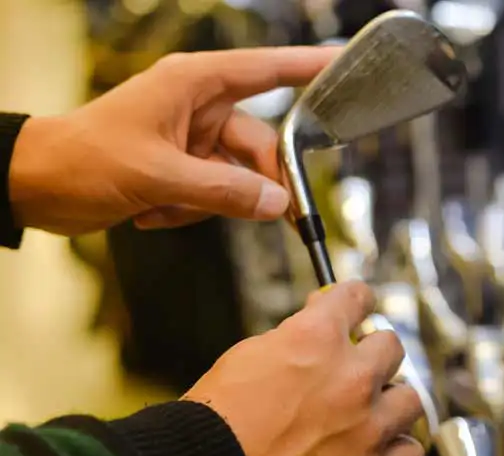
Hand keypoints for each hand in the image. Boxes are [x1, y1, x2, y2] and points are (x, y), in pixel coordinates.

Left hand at [8, 46, 338, 235]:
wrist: (32, 186)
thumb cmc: (81, 159)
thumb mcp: (157, 176)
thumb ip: (223, 190)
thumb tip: (278, 205)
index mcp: (192, 85)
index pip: (265, 70)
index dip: (307, 66)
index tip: (343, 62)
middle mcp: (196, 107)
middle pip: (260, 143)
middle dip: (256, 183)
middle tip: (279, 216)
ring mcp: (189, 138)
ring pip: (237, 176)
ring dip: (209, 203)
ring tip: (166, 208)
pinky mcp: (181, 167)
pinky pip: (214, 194)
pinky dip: (190, 210)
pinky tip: (152, 213)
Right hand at [183, 281, 425, 455]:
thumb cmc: (213, 422)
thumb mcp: (248, 356)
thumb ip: (294, 341)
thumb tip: (318, 329)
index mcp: (316, 339)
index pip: (356, 298)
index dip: (355, 302)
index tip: (356, 307)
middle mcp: (351, 377)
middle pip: (392, 347)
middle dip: (373, 354)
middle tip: (358, 369)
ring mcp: (367, 426)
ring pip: (410, 399)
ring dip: (391, 403)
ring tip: (370, 413)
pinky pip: (410, 453)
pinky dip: (398, 450)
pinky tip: (381, 450)